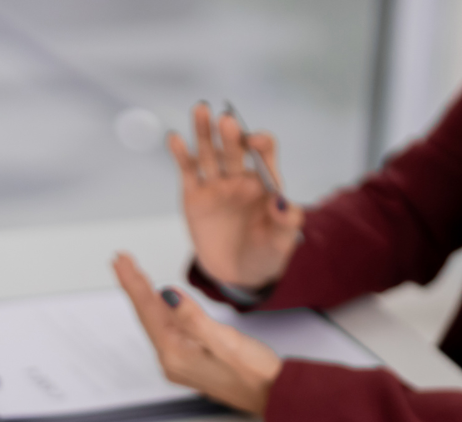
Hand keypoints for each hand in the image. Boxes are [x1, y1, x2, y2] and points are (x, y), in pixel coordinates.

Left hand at [113, 253, 281, 415]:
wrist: (272, 397)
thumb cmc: (254, 373)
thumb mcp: (224, 340)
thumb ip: (191, 318)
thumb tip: (165, 295)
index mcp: (175, 353)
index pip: (147, 310)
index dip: (133, 283)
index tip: (121, 261)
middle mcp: (171, 361)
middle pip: (147, 316)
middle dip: (134, 287)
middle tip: (122, 262)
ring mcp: (179, 364)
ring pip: (156, 324)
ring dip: (144, 299)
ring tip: (135, 277)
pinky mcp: (190, 363)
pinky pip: (167, 332)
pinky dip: (160, 313)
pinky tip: (159, 305)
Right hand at [174, 103, 303, 288]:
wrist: (236, 273)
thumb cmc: (265, 254)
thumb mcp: (282, 243)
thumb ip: (286, 222)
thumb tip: (283, 201)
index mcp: (265, 183)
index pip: (264, 153)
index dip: (260, 144)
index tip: (254, 142)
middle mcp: (240, 178)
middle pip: (234, 149)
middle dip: (230, 134)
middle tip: (226, 120)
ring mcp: (216, 186)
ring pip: (208, 153)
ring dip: (204, 132)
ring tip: (200, 109)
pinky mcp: (194, 196)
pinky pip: (187, 172)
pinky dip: (181, 155)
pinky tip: (175, 139)